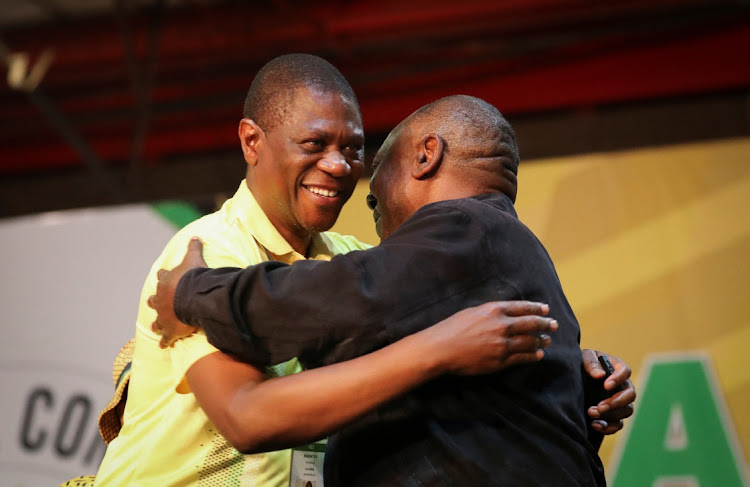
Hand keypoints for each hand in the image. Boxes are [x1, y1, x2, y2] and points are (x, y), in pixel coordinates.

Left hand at [148, 238, 207, 348]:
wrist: (192, 295)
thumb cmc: (192, 277)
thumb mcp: (193, 258)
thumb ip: (193, 248)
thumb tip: (196, 236)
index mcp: (165, 282)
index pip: (161, 277)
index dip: (163, 277)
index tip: (162, 276)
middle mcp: (160, 299)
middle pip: (154, 300)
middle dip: (155, 302)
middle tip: (154, 303)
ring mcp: (164, 316)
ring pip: (157, 321)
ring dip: (157, 323)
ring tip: (156, 327)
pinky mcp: (170, 330)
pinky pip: (166, 338)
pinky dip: (165, 342)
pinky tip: (163, 346)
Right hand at [424, 301, 556, 375]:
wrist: (441, 349)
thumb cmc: (451, 328)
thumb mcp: (472, 312)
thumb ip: (490, 312)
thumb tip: (504, 313)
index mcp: (494, 310)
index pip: (522, 307)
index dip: (536, 308)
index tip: (545, 309)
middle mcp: (501, 325)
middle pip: (531, 323)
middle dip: (545, 324)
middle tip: (554, 324)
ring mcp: (502, 344)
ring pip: (530, 341)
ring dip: (541, 340)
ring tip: (547, 340)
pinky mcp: (500, 360)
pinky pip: (522, 358)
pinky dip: (533, 355)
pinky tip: (538, 355)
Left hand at [582, 349, 635, 433]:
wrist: (574, 378)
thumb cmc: (582, 363)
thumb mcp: (584, 358)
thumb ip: (591, 363)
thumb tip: (600, 375)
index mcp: (617, 367)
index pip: (625, 371)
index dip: (618, 379)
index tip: (606, 386)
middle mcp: (622, 385)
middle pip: (630, 395)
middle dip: (616, 403)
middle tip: (600, 406)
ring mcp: (620, 401)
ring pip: (626, 411)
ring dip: (610, 415)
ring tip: (591, 412)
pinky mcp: (613, 415)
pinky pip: (618, 424)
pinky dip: (608, 427)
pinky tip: (594, 425)